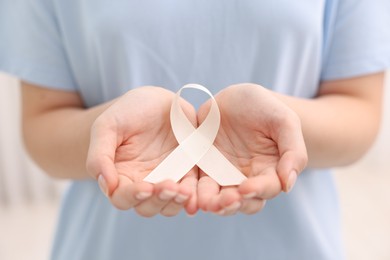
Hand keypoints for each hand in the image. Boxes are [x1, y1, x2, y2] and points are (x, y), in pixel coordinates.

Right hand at [86, 87, 197, 216]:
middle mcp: (143, 182)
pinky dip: (194, 195)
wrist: (156, 99)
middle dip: (158, 201)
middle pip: (147, 207)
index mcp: (120, 175)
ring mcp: (167, 178)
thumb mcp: (106, 126)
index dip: (132, 197)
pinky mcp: (188, 171)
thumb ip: (99, 155)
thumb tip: (107, 186)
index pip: (122, 197)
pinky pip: (192, 189)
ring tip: (184, 191)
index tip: (145, 188)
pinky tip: (195, 192)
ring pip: (170, 204)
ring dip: (176, 202)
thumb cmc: (127, 111)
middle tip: (169, 187)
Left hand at [197, 84, 306, 215]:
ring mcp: (223, 175)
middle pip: (243, 202)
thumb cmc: (264, 107)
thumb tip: (289, 184)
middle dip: (234, 204)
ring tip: (205, 203)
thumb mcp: (284, 121)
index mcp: (270, 170)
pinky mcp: (203, 168)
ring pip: (219, 198)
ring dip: (213, 203)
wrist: (235, 96)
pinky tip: (189, 194)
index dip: (259, 190)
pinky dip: (194, 192)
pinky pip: (198, 184)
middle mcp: (247, 178)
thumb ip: (293, 151)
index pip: (268, 187)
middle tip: (225, 201)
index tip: (247, 188)